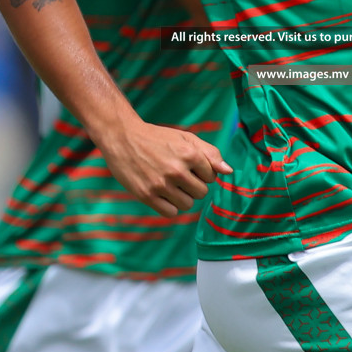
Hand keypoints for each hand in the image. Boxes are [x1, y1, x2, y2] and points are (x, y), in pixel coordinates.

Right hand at [98, 119, 233, 217]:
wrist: (123, 138)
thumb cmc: (158, 138)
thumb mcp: (186, 138)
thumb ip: (210, 153)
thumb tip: (228, 172)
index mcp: (189, 154)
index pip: (212, 177)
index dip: (202, 173)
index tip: (189, 166)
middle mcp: (176, 170)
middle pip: (202, 193)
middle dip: (194, 185)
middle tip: (179, 175)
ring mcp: (161, 184)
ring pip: (188, 204)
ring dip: (182, 197)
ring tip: (170, 184)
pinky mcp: (147, 195)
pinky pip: (171, 213)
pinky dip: (169, 206)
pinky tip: (162, 194)